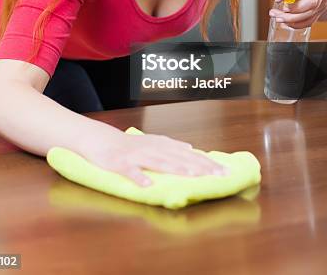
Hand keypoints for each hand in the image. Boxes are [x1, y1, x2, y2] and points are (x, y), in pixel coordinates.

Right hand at [80, 130, 228, 186]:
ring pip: (159, 162)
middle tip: (219, 175)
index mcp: (162, 145)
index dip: (207, 162)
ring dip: (175, 168)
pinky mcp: (120, 163)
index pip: (189, 154)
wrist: (101, 139)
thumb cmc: (129, 144)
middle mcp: (153, 148)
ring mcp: (137, 156)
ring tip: (192, 175)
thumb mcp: (153, 142)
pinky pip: (130, 171)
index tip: (225, 171)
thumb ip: (172, 146)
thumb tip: (191, 148)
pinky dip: (139, 178)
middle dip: (200, 166)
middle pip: (180, 158)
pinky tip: (148, 186)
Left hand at [270, 0, 326, 29]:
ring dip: (292, 22)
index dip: (297, 7)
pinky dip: (297, 23)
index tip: (283, 7)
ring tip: (278, 18)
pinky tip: (286, 22)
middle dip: (291, 17)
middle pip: (310, 10)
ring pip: (310, 18)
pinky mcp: (321, 8)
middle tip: (276, 16)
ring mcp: (325, 1)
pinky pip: (310, 20)